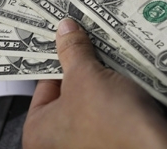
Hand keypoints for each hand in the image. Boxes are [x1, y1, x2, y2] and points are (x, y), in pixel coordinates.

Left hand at [23, 18, 166, 148]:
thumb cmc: (113, 122)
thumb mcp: (86, 75)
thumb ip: (72, 50)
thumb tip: (66, 30)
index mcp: (39, 131)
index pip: (43, 84)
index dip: (58, 56)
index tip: (68, 37)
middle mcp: (58, 143)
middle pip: (68, 91)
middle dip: (82, 64)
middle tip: (89, 38)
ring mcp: (87, 144)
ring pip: (92, 99)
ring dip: (102, 76)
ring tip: (109, 51)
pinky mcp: (113, 142)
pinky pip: (110, 110)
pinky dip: (117, 92)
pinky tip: (126, 72)